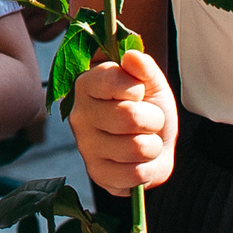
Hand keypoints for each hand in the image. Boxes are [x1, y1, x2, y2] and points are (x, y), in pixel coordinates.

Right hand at [70, 50, 176, 195]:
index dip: (138, 89)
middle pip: (129, 117)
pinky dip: (147, 169)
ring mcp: (86, 147)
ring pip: (136, 148)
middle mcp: (79, 115)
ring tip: (144, 139)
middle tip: (148, 119)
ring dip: (152, 145)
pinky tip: (138, 161)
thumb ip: (143, 67)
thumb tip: (132, 57)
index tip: (137, 92)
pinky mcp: (97, 175)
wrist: (153, 141)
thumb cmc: (148, 107)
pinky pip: (135, 175)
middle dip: (153, 119)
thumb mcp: (151, 82)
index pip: (116, 82)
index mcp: (87, 84)